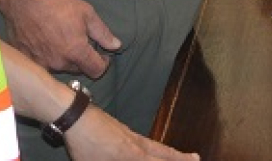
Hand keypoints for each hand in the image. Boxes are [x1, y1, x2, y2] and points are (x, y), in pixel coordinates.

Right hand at [2, 0, 121, 77]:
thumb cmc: (56, 3)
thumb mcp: (86, 13)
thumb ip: (102, 33)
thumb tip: (116, 46)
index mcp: (76, 52)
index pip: (96, 71)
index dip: (103, 63)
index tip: (102, 55)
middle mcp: (59, 63)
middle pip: (78, 69)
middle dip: (83, 59)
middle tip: (80, 41)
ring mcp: (41, 63)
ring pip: (60, 67)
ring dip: (64, 58)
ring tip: (61, 39)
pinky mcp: (27, 60)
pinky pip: (42, 64)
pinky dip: (47, 56)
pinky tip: (45, 41)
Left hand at [65, 105, 199, 160]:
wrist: (75, 114)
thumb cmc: (84, 145)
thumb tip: (129, 157)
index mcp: (132, 155)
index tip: (192, 160)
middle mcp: (135, 143)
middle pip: (162, 152)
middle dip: (180, 158)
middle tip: (196, 158)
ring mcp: (128, 133)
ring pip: (153, 144)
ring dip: (168, 151)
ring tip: (179, 155)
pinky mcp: (119, 127)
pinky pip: (143, 140)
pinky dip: (152, 146)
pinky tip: (147, 147)